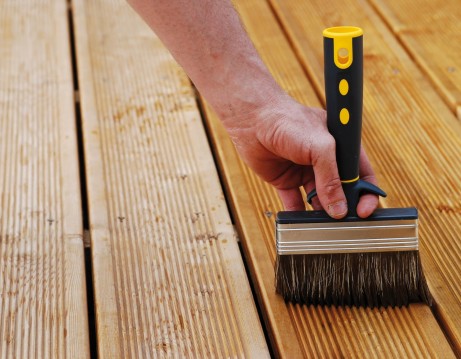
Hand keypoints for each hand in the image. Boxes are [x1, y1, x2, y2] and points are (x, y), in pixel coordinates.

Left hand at [223, 93, 378, 218]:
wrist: (252, 118)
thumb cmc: (288, 121)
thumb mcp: (320, 147)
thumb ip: (331, 177)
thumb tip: (339, 208)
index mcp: (340, 147)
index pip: (360, 173)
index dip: (366, 192)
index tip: (365, 210)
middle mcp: (324, 160)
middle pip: (341, 190)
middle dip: (344, 206)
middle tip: (343, 224)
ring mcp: (305, 171)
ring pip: (318, 199)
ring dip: (321, 213)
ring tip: (322, 226)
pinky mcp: (285, 179)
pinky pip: (294, 201)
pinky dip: (297, 214)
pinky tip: (300, 224)